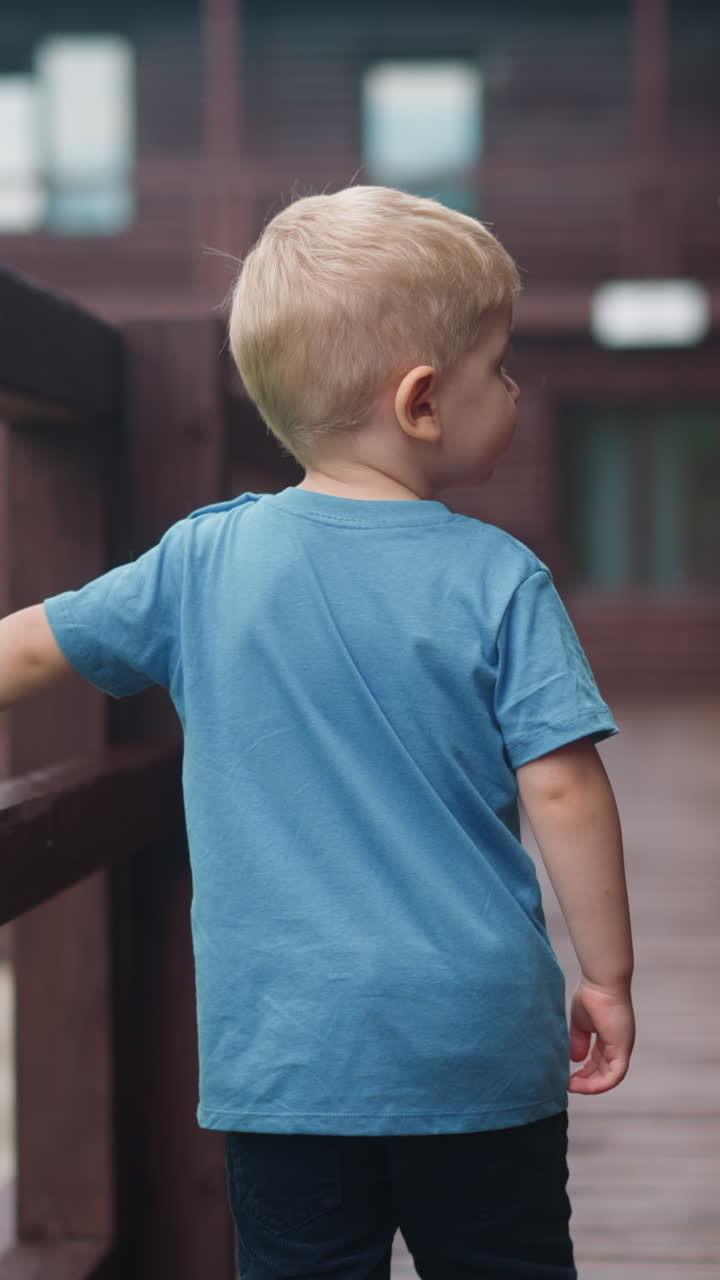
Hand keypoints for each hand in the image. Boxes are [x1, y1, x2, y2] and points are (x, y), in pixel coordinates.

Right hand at [568, 979, 634, 1094]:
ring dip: (590, 1085)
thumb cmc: (591, 995)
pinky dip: (599, 1084)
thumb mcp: (581, 1023)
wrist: (601, 982)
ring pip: (609, 1077)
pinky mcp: (622, 1049)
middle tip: (568, 1085)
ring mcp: (622, 1047)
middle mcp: (619, 1045)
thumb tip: (575, 1060)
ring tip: (572, 1086)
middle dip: (586, 1081)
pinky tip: (581, 1084)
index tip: (568, 1077)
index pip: (599, 1061)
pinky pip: (614, 1075)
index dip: (584, 1071)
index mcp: (610, 1037)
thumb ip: (578, 1041)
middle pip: (604, 1072)